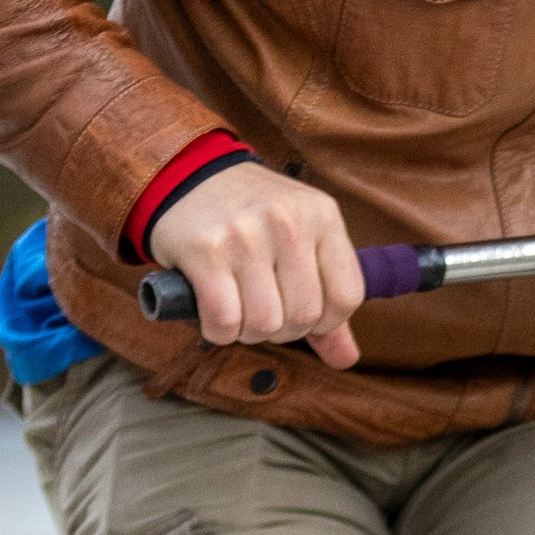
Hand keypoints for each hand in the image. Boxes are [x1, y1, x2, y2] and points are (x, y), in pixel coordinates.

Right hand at [147, 159, 363, 366]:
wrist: (186, 175)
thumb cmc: (251, 215)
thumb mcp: (301, 240)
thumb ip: (326, 299)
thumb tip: (346, 360)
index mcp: (322, 215)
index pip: (347, 297)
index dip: (326, 322)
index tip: (304, 313)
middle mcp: (288, 221)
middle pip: (303, 316)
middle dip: (283, 330)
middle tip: (263, 311)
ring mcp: (246, 234)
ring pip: (264, 323)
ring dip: (249, 332)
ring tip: (239, 308)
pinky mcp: (205, 250)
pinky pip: (224, 321)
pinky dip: (219, 332)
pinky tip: (215, 313)